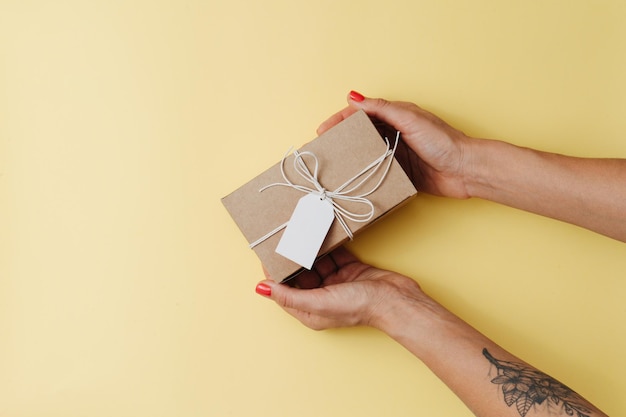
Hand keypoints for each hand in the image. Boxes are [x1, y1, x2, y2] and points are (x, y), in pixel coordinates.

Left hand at [255, 247, 427, 331]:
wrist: (396, 300)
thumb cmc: (359, 306)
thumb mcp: (318, 302)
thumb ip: (289, 296)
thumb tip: (260, 289)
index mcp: (310, 310)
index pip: (284, 290)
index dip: (273, 274)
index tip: (266, 254)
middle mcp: (321, 297)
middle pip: (299, 275)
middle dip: (291, 258)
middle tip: (282, 238)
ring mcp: (336, 282)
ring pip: (315, 262)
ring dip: (308, 249)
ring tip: (297, 232)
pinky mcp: (350, 269)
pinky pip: (333, 255)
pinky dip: (326, 245)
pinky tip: (318, 232)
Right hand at [318, 91, 473, 198]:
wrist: (465, 171)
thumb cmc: (443, 142)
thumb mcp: (410, 119)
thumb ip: (382, 109)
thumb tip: (355, 98)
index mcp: (396, 116)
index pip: (361, 114)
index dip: (340, 120)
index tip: (323, 130)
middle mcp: (395, 133)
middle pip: (361, 133)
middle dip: (341, 138)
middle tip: (322, 147)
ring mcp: (397, 153)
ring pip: (366, 152)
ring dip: (351, 156)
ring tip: (333, 163)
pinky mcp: (401, 172)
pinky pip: (377, 171)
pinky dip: (364, 174)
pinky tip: (353, 178)